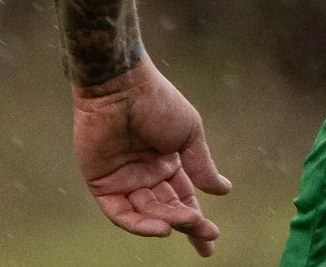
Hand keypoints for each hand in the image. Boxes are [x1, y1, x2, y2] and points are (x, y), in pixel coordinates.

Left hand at [71, 59, 232, 255]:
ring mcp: (124, 180)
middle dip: (188, 223)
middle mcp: (146, 175)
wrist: (122, 88)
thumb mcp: (189, 133)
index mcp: (168, 162)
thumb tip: (223, 190)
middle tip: (206, 235)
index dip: (197, 218)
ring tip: (187, 223)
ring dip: (167, 220)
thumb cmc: (158, 102)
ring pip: (147, 212)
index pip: (184, 197)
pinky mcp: (102, 184)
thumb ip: (201, 164)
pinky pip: (119, 213)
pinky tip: (160, 229)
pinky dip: (138, 224)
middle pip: (167, 208)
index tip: (212, 237)